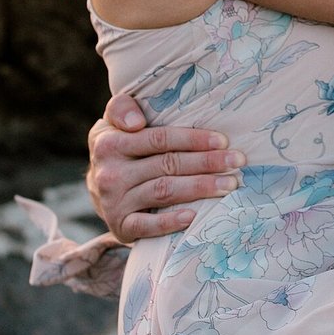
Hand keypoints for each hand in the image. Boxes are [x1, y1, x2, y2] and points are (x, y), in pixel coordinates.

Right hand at [86, 93, 245, 242]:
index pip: (159, 139)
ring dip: (200, 188)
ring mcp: (114, 202)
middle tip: (237, 162)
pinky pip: (148, 225)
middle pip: (167, 164)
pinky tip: (194, 217)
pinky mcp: (120, 226)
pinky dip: (171, 221)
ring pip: (164, 191)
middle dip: (207, 163)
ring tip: (229, 184)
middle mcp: (110, 173)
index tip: (223, 141)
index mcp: (110, 143)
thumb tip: (137, 121)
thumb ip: (122, 108)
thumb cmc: (117, 148)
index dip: (193, 139)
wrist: (96, 188)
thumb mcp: (112, 122)